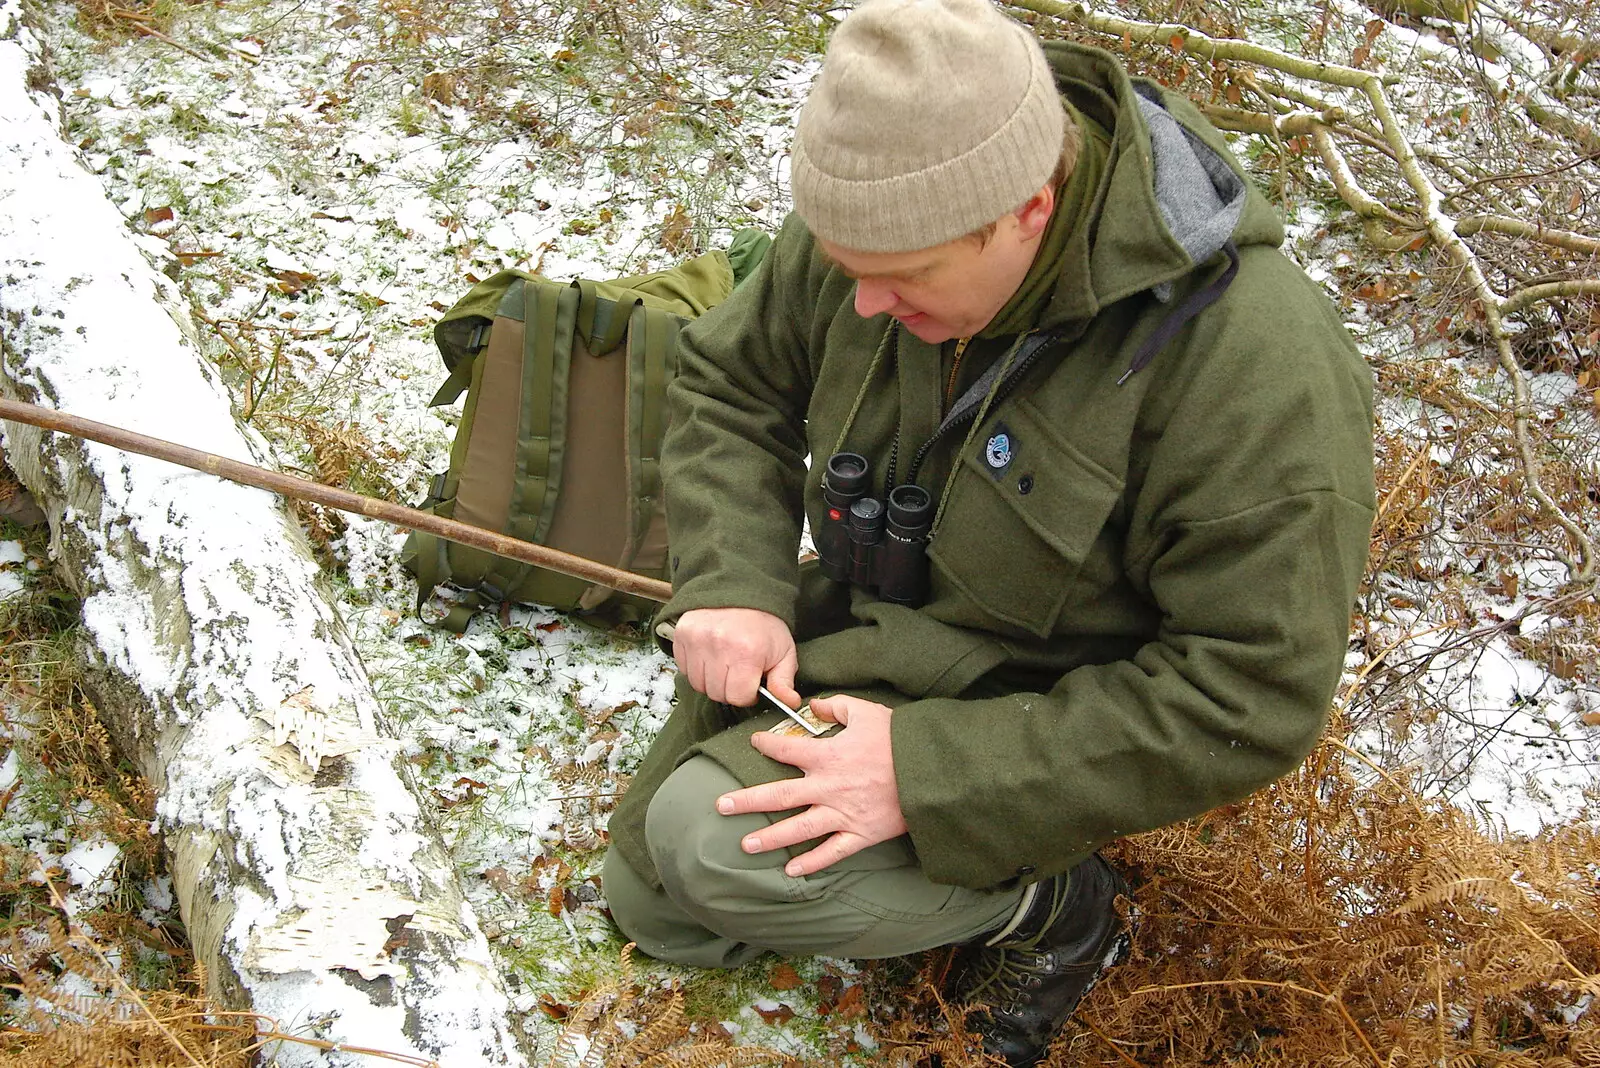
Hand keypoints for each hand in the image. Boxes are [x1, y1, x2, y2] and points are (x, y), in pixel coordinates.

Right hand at [671, 607, 798, 707]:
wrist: (741, 591)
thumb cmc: (764, 625)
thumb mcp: (783, 652)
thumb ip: (784, 681)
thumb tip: (790, 703)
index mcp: (746, 652)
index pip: (738, 696)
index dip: (747, 694)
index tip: (751, 684)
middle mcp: (718, 646)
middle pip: (717, 693)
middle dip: (730, 689)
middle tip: (738, 673)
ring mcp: (696, 640)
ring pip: (698, 684)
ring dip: (711, 681)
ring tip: (724, 664)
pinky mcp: (682, 635)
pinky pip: (684, 669)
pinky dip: (696, 668)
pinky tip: (710, 656)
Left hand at [715, 695, 906, 876]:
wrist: (931, 773)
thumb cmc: (899, 740)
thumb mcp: (867, 711)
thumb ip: (836, 707)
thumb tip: (813, 707)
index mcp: (827, 757)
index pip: (785, 752)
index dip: (766, 747)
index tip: (753, 744)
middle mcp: (827, 788)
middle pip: (778, 797)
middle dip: (746, 801)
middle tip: (720, 807)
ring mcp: (842, 815)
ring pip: (797, 830)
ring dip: (769, 838)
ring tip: (745, 844)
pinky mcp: (860, 835)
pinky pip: (831, 853)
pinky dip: (811, 863)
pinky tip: (791, 870)